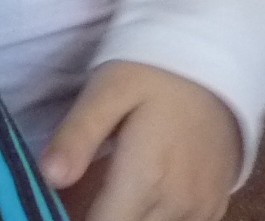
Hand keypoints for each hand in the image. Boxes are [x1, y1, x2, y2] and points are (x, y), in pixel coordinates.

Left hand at [40, 61, 239, 220]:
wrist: (216, 60)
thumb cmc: (152, 71)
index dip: (75, 219)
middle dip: (99, 216)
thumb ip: (77, 136)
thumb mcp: (105, 91)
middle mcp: (177, 204)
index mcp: (146, 179)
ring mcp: (200, 210)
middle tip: (83, 189)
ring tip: (109, 187)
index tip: (60, 204)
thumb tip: (48, 177)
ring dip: (126, 215)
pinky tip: (139, 192)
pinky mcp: (213, 208)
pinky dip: (152, 216)